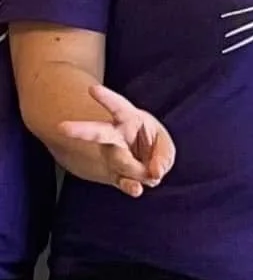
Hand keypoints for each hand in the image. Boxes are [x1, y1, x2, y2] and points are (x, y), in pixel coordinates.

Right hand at [56, 83, 174, 195]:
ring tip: (150, 174)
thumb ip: (163, 155)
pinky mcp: (115, 175)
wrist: (136, 158)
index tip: (92, 89)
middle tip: (61, 127)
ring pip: (119, 162)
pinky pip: (122, 180)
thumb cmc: (150, 142)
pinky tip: (136, 190)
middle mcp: (114, 136)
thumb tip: (155, 174)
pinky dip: (132, 185)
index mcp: (127, 117)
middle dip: (79, 130)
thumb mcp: (162, 140)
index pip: (116, 105)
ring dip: (138, 168)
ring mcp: (111, 156)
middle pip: (96, 132)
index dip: (105, 97)